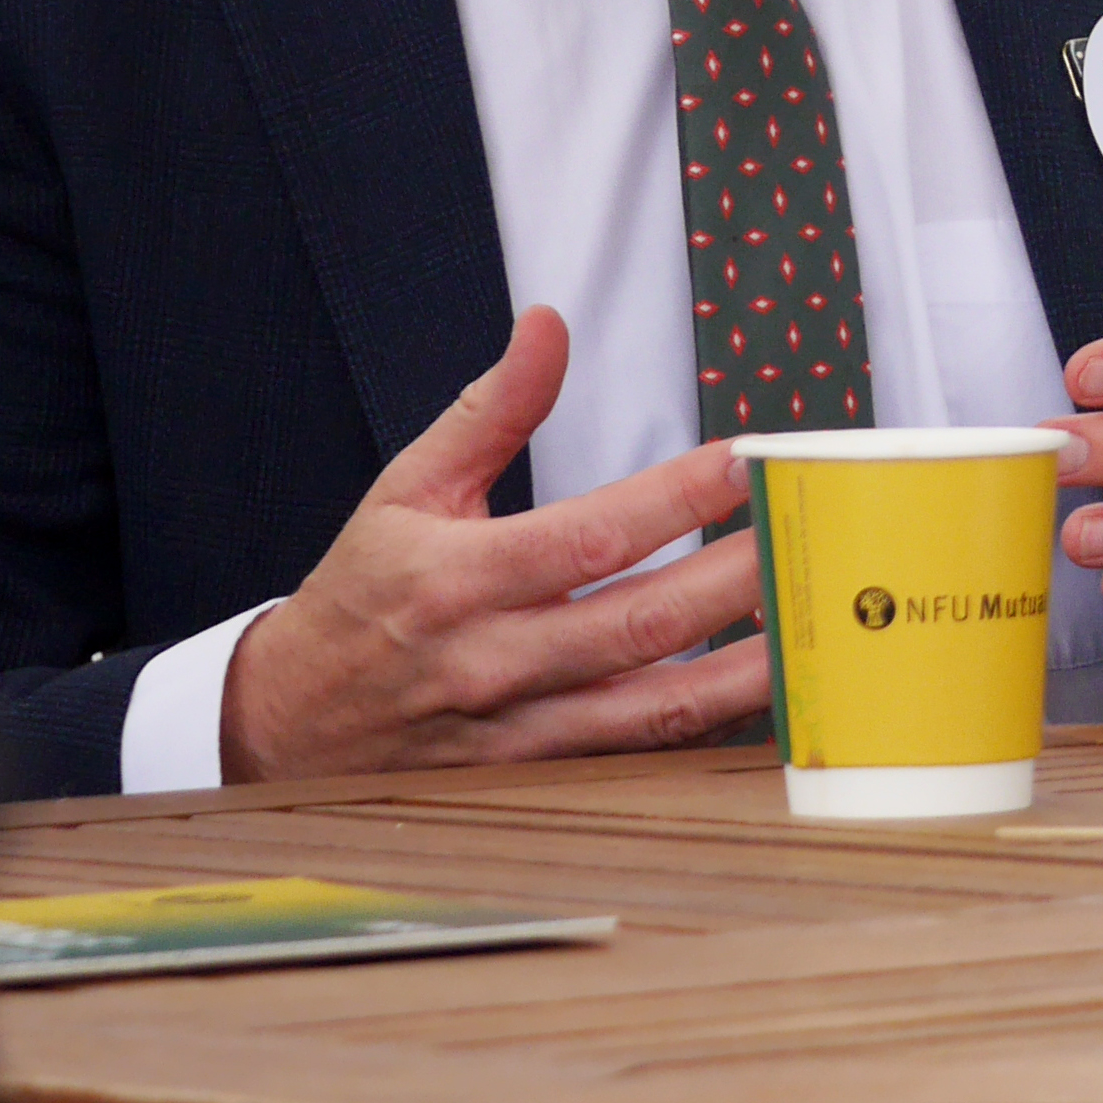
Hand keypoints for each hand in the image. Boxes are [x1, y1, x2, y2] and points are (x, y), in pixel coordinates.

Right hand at [220, 307, 769, 780]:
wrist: (281, 729)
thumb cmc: (360, 598)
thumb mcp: (406, 490)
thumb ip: (491, 409)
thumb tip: (548, 324)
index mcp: (460, 579)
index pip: (592, 536)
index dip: (679, 499)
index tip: (750, 461)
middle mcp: (496, 660)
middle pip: (644, 621)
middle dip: (743, 576)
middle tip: (816, 529)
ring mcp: (521, 732)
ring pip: (657, 706)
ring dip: (748, 667)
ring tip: (821, 619)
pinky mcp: (539, 778)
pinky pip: (640, 756)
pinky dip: (710, 728)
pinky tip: (771, 692)